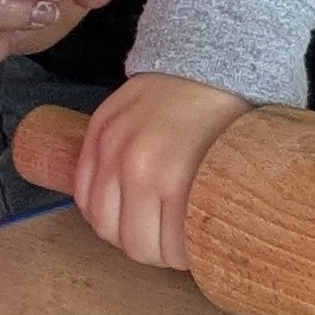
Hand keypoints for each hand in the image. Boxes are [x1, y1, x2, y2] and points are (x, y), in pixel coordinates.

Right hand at [71, 75, 249, 266]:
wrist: (205, 56)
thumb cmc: (227, 113)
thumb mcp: (232, 163)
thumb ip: (215, 206)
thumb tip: (216, 250)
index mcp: (177, 180)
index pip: (168, 251)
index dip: (183, 258)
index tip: (194, 250)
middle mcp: (137, 168)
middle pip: (133, 245)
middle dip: (155, 250)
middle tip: (171, 241)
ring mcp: (110, 150)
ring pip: (102, 224)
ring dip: (124, 232)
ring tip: (145, 223)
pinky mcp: (95, 133)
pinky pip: (82, 193)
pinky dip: (99, 208)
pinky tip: (121, 205)